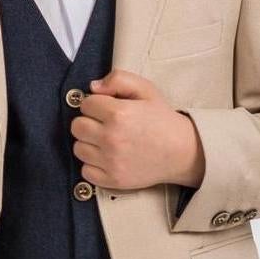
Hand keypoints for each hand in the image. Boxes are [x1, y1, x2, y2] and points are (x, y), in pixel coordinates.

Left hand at [69, 69, 204, 189]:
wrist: (182, 152)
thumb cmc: (162, 120)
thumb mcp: (146, 90)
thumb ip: (119, 79)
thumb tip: (93, 87)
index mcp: (118, 113)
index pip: (85, 104)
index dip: (96, 104)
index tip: (107, 109)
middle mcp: (111, 138)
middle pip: (77, 127)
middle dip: (88, 122)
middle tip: (104, 125)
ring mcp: (111, 161)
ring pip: (79, 149)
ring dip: (89, 144)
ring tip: (107, 142)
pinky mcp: (113, 180)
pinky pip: (86, 171)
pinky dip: (93, 165)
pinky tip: (107, 158)